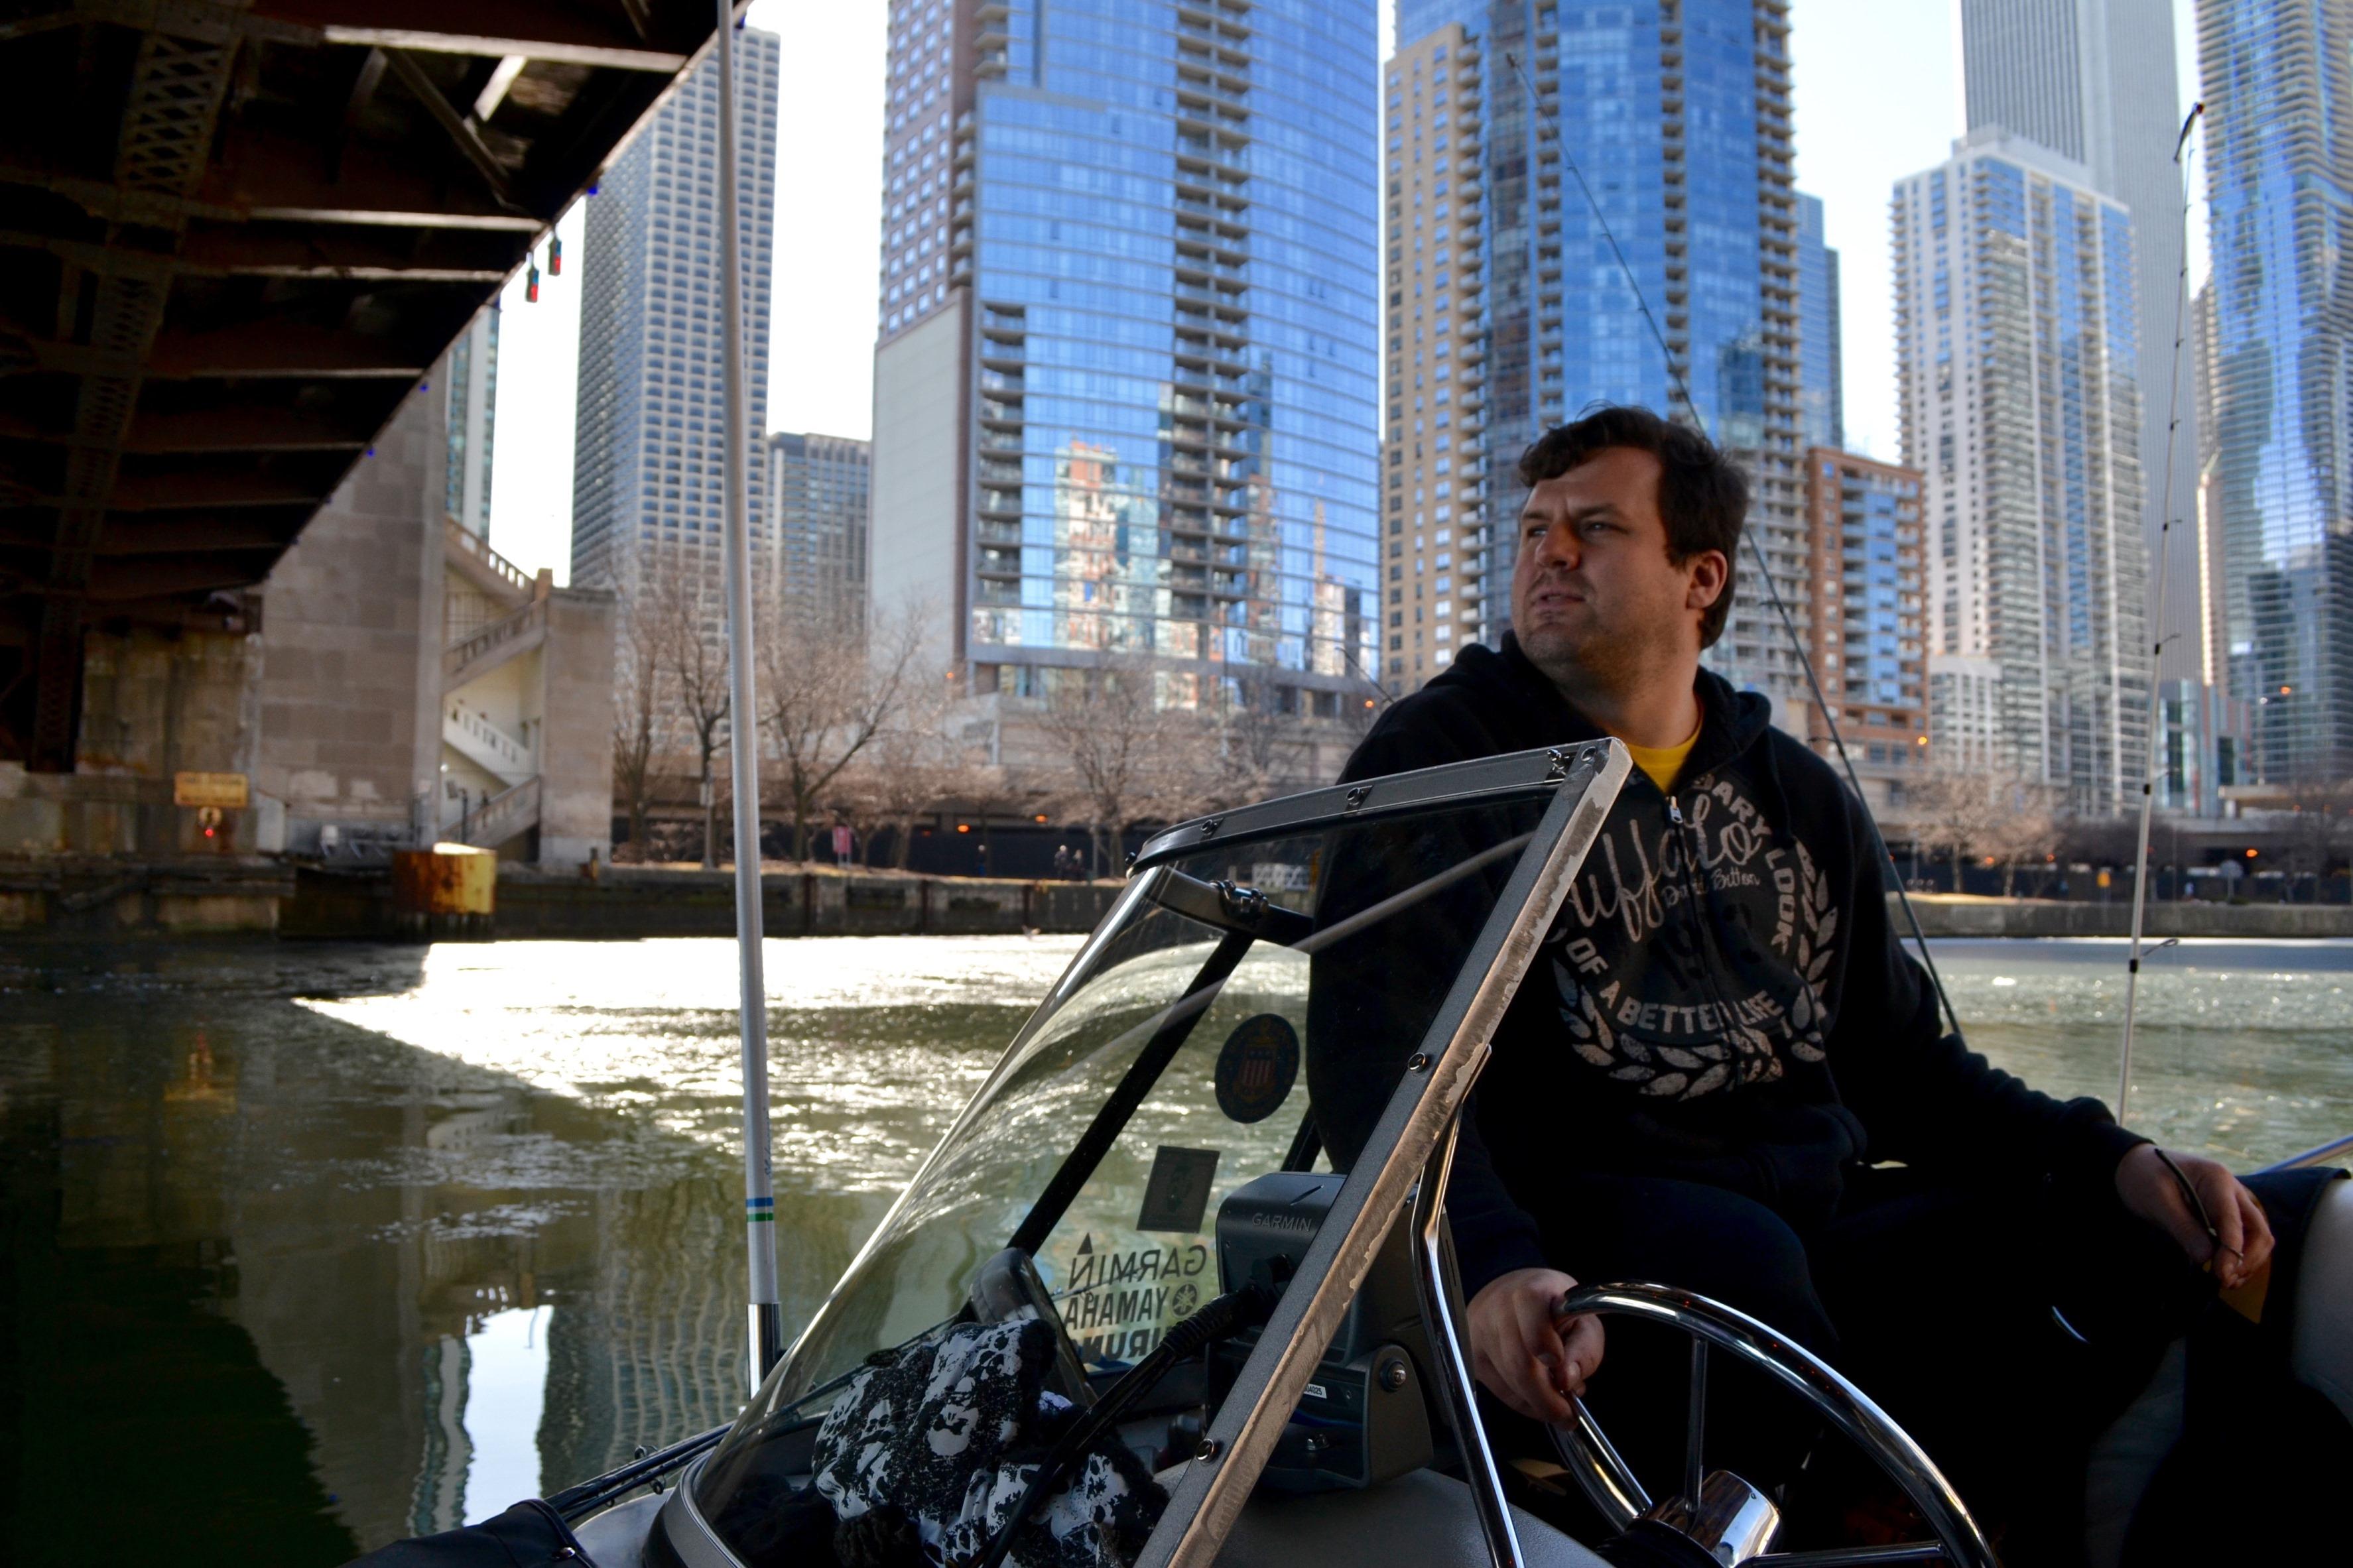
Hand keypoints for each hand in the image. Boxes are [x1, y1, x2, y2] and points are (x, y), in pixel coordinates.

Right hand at [1466, 1267, 1605, 1423]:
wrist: (1514, 1293)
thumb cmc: (1554, 1310)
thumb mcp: (1584, 1322)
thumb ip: (1584, 1350)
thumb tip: (1567, 1380)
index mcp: (1533, 1291)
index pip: (1530, 1314)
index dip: (1544, 1343)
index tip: (1561, 1368)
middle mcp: (1498, 1307)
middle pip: (1518, 1362)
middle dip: (1547, 1398)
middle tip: (1567, 1415)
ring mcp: (1479, 1330)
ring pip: (1508, 1381)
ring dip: (1537, 1401)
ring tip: (1556, 1398)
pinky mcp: (1471, 1353)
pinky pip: (1498, 1390)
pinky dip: (1522, 1400)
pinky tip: (1536, 1393)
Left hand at [2115, 1144, 2273, 1289]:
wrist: (2136, 1165)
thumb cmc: (2144, 1177)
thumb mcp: (2157, 1200)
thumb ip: (2182, 1227)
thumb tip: (2206, 1258)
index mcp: (2217, 1179)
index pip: (2233, 1221)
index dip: (2232, 1251)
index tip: (2221, 1275)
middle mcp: (2233, 1191)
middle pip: (2258, 1230)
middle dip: (2247, 1259)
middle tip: (2225, 1281)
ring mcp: (2233, 1203)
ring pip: (2257, 1237)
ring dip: (2247, 1262)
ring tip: (2226, 1281)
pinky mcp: (2226, 1215)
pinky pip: (2245, 1239)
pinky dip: (2239, 1258)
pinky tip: (2225, 1272)